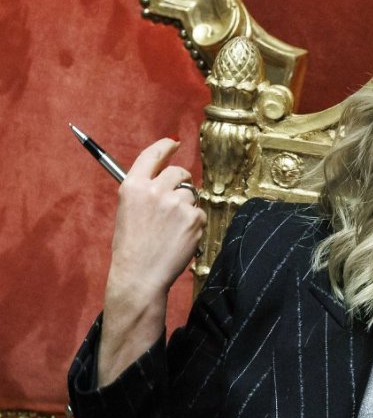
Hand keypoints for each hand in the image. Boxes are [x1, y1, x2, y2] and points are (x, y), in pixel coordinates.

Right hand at [106, 138, 204, 297]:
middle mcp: (154, 190)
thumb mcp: (127, 210)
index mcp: (133, 186)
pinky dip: (193, 224)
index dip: (165, 146)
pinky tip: (179, 238)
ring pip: (191, 194)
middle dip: (182, 181)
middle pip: (179, 172)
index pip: (153, 155)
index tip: (174, 143)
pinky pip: (199, 213)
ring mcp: (175, 204)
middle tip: (177, 198)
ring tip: (171, 228)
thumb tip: (163, 177)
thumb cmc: (132, 246)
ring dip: (187, 207)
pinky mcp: (192, 218)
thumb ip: (144, 190)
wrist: (140, 275)